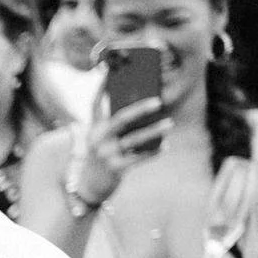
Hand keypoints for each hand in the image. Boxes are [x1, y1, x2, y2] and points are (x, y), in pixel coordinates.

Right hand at [71, 91, 170, 206]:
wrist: (88, 187)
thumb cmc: (99, 158)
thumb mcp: (100, 140)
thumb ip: (115, 125)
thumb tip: (142, 110)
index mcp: (94, 128)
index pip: (96, 103)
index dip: (104, 86)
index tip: (112, 70)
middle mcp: (98, 139)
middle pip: (120, 119)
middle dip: (140, 109)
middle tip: (158, 101)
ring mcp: (106, 154)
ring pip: (134, 139)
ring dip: (154, 131)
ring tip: (169, 123)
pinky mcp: (115, 169)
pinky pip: (138, 158)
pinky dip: (153, 151)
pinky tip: (165, 146)